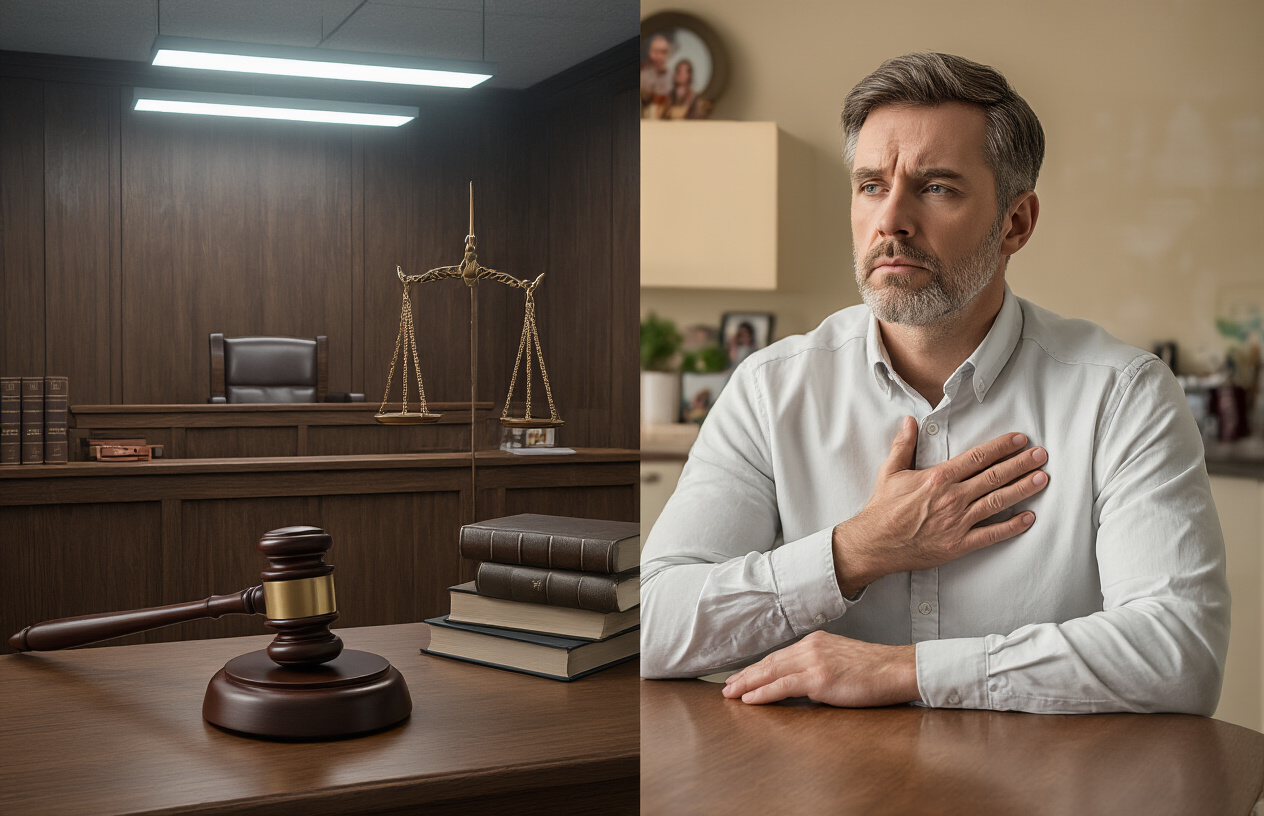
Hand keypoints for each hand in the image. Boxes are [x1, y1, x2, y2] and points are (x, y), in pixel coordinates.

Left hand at [722, 631, 918, 705]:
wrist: (899, 668)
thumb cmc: (877, 671)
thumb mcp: (842, 662)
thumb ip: (820, 667)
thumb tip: (805, 685)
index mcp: (816, 642)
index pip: (779, 656)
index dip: (758, 668)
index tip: (742, 676)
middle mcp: (811, 647)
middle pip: (770, 662)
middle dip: (746, 675)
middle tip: (727, 686)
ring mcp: (814, 661)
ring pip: (771, 672)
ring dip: (747, 684)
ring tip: (731, 693)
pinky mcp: (819, 678)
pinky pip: (783, 686)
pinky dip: (763, 693)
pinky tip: (750, 699)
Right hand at [833, 417, 1048, 595]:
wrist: (874, 543)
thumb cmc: (882, 508)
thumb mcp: (890, 471)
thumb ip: (903, 445)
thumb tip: (909, 422)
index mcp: (938, 477)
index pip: (978, 457)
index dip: (1002, 447)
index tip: (1020, 440)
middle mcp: (952, 497)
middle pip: (994, 476)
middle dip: (1021, 464)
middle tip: (1041, 455)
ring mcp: (957, 522)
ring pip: (998, 501)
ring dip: (1022, 489)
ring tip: (1042, 478)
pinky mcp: (958, 544)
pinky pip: (991, 534)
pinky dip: (1012, 527)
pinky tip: (1028, 518)